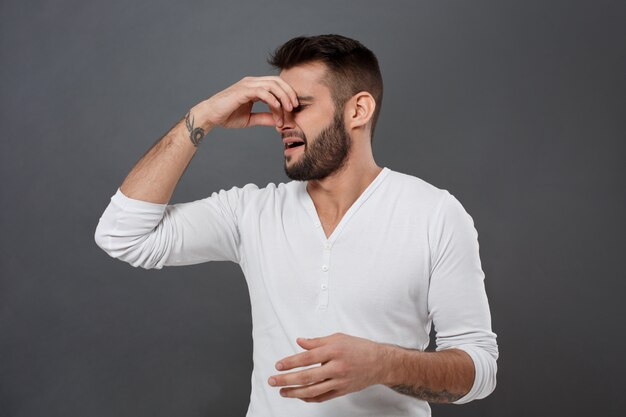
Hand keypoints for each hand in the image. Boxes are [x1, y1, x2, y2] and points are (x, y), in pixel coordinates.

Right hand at [193, 76, 298, 129]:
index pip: (276, 86)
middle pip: (277, 81)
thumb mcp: (251, 119)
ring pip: (272, 85)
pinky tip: (277, 109)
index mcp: (254, 87)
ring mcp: (247, 85)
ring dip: (283, 97)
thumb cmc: (228, 116)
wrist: (211, 116)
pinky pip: (263, 92)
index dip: (287, 96)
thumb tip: (280, 121)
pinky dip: (273, 100)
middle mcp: (252, 83)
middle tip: (295, 108)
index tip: (292, 111)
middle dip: (289, 93)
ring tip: (288, 110)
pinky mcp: (243, 91)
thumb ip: (265, 118)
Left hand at [268, 333, 386, 402]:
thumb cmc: (359, 348)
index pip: (307, 358)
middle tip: (273, 381)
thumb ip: (317, 342)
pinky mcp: (342, 391)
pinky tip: (299, 396)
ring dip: (295, 392)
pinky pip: (322, 397)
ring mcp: (339, 381)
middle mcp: (336, 367)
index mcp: (334, 351)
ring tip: (282, 391)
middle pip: (307, 376)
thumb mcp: (338, 338)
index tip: (278, 365)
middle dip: (287, 380)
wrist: (380, 362)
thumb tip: (299, 342)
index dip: (291, 362)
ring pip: (313, 391)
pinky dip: (309, 398)